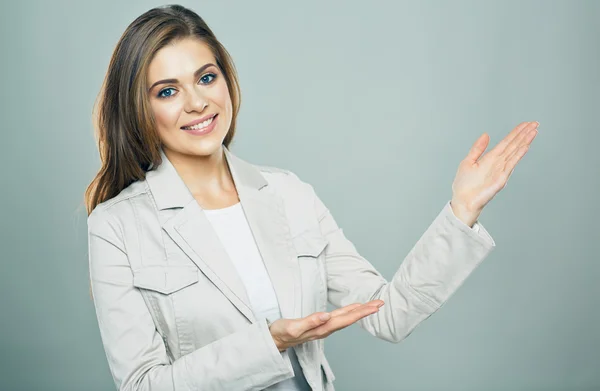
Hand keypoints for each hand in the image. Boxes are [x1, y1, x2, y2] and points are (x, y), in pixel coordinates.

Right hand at [268, 300, 384, 351]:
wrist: (275, 339)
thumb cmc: (282, 333)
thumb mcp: (293, 327)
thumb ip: (310, 322)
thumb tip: (325, 315)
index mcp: (322, 327)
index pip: (346, 319)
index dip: (361, 312)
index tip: (374, 307)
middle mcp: (326, 327)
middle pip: (350, 318)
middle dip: (366, 311)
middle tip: (380, 303)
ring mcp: (323, 326)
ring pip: (346, 317)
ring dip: (360, 311)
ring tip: (372, 305)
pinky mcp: (319, 323)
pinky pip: (339, 317)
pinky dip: (349, 312)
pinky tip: (353, 309)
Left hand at [450, 121, 539, 225]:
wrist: (462, 200)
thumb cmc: (464, 185)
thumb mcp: (468, 161)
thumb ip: (478, 148)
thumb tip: (486, 134)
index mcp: (490, 158)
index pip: (506, 142)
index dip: (516, 133)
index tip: (525, 124)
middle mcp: (498, 163)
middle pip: (514, 145)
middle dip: (524, 134)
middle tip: (535, 123)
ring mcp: (501, 170)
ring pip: (515, 152)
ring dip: (525, 142)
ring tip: (534, 131)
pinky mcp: (501, 178)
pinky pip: (511, 164)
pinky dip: (518, 155)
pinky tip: (525, 146)